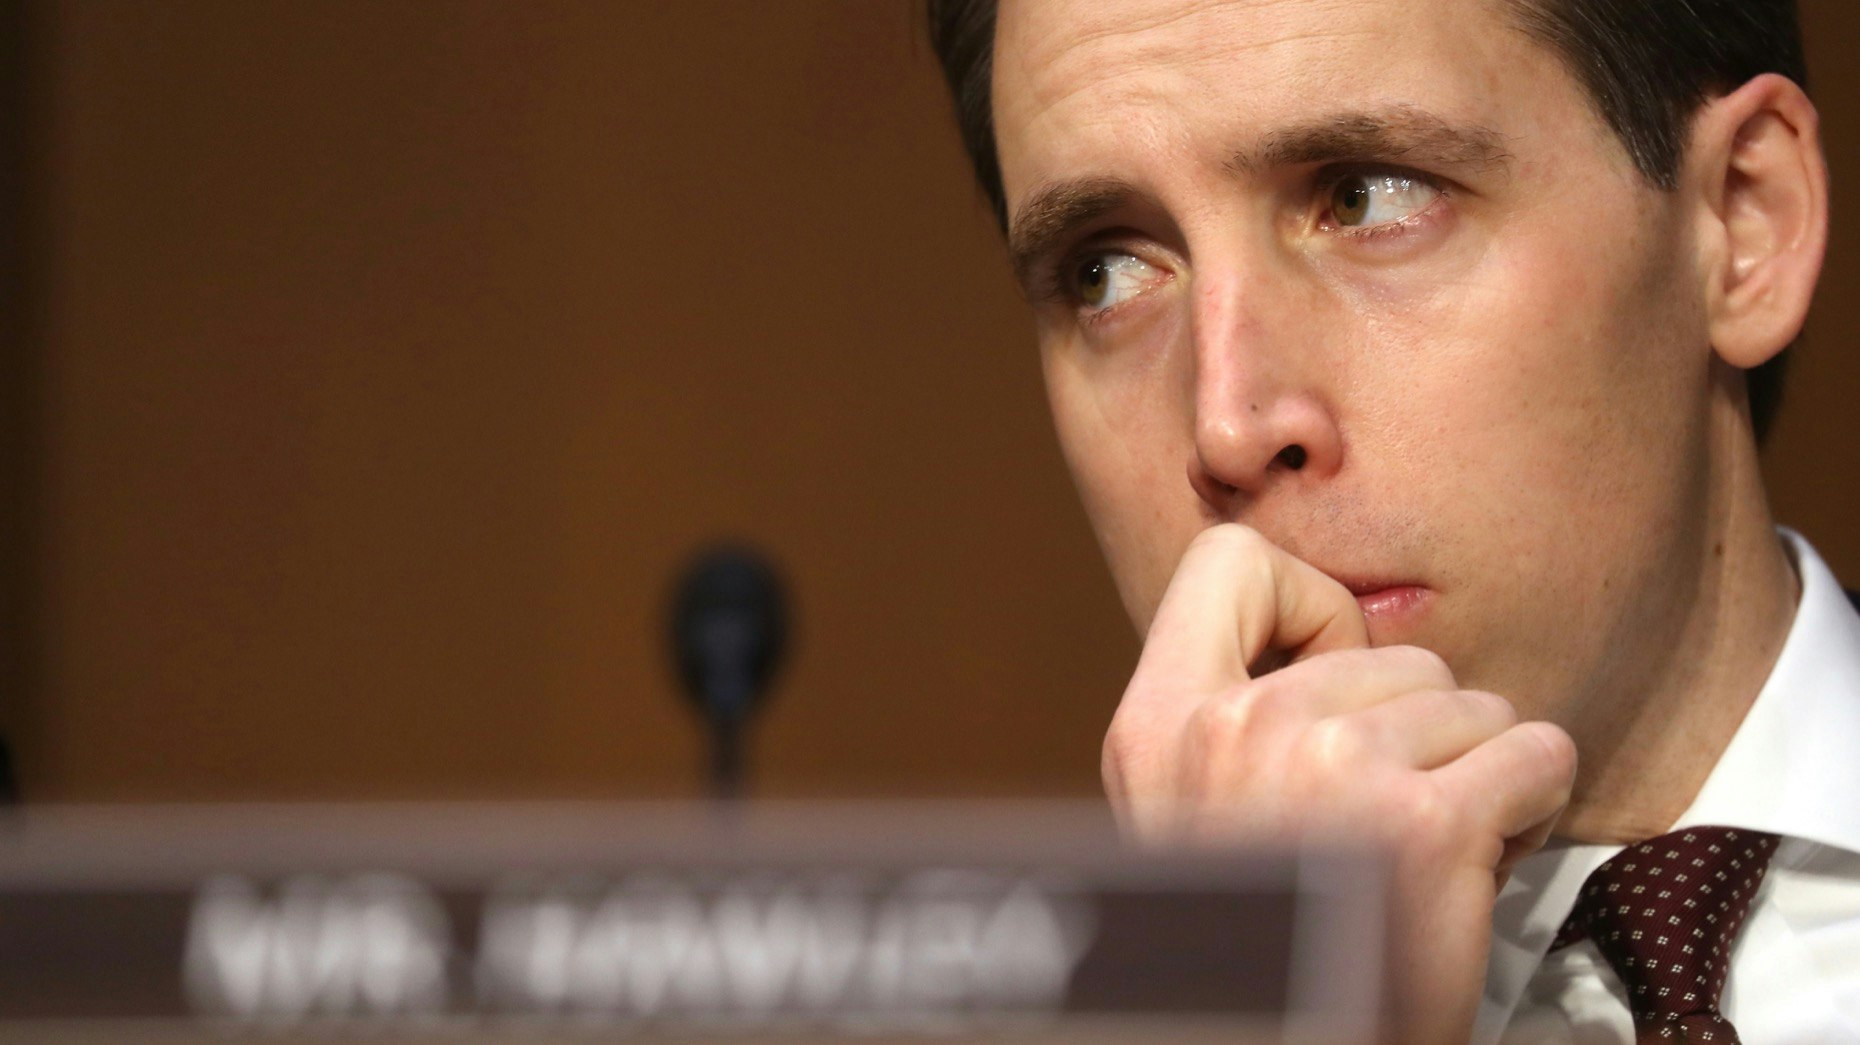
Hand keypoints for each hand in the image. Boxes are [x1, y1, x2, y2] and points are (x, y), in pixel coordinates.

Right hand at [1101, 524, 1575, 1042]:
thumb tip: (1340, 646)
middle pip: (1387, 650)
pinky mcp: (1426, 823)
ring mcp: (1329, 768)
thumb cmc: (1267, 950)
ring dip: (1474, 774)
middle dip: (1416, 727)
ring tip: (1427, 852)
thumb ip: (1234, 724)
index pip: (1227, 559)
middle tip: (1388, 815)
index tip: (1320, 686)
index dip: (1304, 611)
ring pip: (1470, 702)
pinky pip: (1537, 752)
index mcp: (1156, 728)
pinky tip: (1481, 862)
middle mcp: (1231, 732)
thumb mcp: (1193, 815)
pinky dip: (1535, 803)